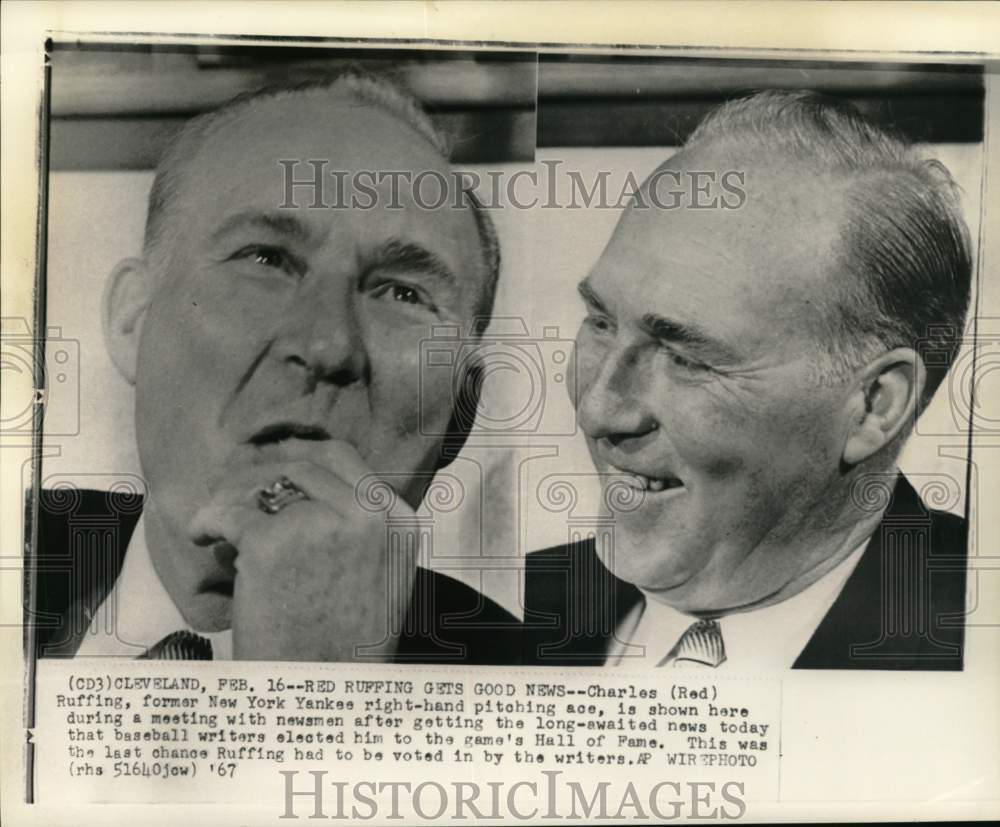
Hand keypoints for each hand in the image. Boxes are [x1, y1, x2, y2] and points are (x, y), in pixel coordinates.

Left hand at [188, 440, 418, 660]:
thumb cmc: (348, 644)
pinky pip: (229, 512)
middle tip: (235, 484)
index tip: (272, 464)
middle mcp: (367, 513)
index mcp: (398, 519)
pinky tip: (202, 536)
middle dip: (262, 468)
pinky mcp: (273, 542)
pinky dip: (207, 522)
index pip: (343, 458)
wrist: (324, 695)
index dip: (300, 456)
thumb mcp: (384, 574)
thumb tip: (314, 486)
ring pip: (263, 483)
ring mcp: (321, 524)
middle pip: (302, 463)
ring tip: (216, 517)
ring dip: (233, 494)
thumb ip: (362, 526)